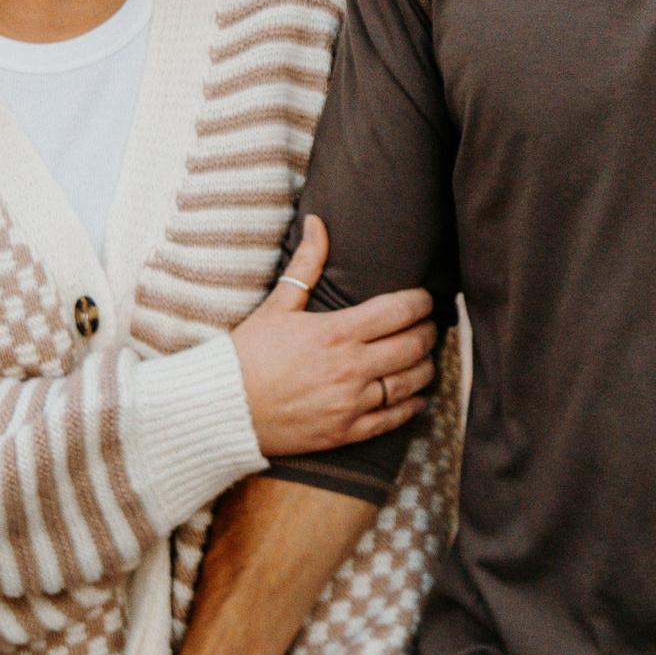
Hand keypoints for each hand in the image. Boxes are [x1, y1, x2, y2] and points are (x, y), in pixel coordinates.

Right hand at [229, 217, 435, 458]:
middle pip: (411, 346)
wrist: (223, 409)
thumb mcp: (278, 304)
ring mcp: (349, 403)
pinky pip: (391, 420)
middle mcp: (350, 368)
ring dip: (424, 368)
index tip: (427, 299)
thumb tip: (318, 222)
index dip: (420, 303)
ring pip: (408, 383)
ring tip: (426, 357)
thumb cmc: (249, 353)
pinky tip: (418, 397)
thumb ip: (306, 263)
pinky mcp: (344, 433)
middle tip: (432, 325)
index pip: (398, 312)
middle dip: (428, 332)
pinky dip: (411, 407)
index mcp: (336, 332)